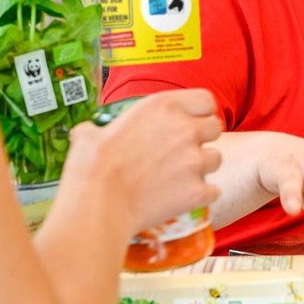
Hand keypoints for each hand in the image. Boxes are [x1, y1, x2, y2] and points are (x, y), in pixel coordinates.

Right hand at [63, 89, 222, 232]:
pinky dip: (202, 196)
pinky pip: (214, 191)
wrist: (99, 202)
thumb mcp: (91, 134)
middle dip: (204, 139)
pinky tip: (184, 198)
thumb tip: (86, 133)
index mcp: (164, 106)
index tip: (190, 122)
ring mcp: (194, 160)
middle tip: (185, 151)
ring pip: (216, 159)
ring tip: (181, 177)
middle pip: (215, 128)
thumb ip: (99, 129)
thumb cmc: (92, 166)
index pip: (206, 100)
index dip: (200, 112)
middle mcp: (185, 129)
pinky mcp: (197, 191)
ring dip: (203, 167)